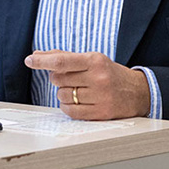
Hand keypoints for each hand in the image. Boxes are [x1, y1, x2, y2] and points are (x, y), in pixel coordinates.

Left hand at [24, 50, 149, 119]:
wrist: (138, 92)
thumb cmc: (109, 73)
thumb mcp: (92, 59)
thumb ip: (64, 56)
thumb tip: (37, 54)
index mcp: (95, 61)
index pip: (62, 61)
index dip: (42, 61)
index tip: (29, 60)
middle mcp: (98, 78)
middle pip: (59, 79)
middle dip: (58, 78)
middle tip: (71, 78)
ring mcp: (100, 97)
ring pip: (63, 96)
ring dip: (64, 93)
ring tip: (78, 90)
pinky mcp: (101, 113)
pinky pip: (70, 111)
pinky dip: (68, 107)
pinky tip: (77, 102)